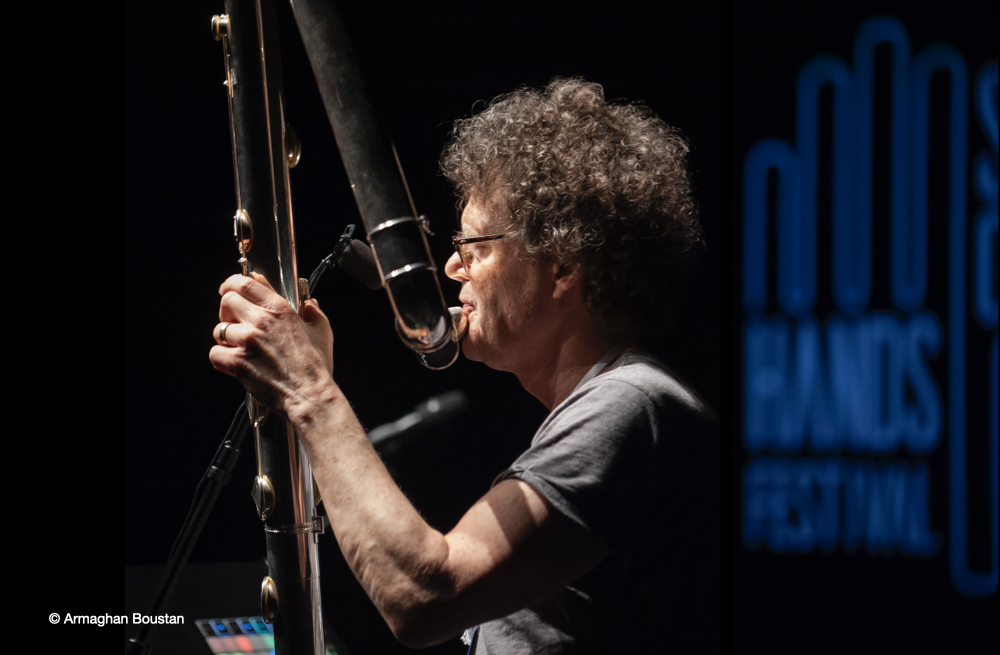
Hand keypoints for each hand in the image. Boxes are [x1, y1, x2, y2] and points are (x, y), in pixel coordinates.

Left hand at [210, 273, 334, 417]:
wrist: (309, 394)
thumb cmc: (315, 366)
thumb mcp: (322, 331)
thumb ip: (313, 312)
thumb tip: (309, 304)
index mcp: (280, 309)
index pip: (244, 283)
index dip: (231, 284)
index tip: (228, 289)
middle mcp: (261, 320)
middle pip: (227, 302)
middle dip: (227, 311)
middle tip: (235, 322)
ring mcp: (247, 341)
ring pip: (219, 329)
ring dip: (226, 338)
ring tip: (240, 348)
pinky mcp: (237, 362)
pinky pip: (215, 353)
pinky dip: (222, 359)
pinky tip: (236, 363)